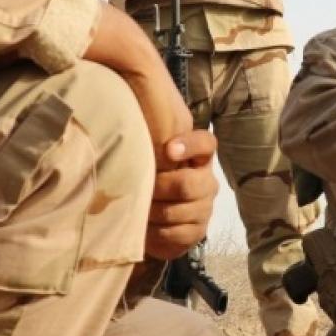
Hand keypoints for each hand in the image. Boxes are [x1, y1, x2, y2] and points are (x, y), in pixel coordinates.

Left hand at [146, 129, 217, 259]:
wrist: (154, 216)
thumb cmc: (150, 175)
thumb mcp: (150, 151)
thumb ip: (150, 133)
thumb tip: (128, 101)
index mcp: (199, 156)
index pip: (205, 144)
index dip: (188, 145)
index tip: (168, 149)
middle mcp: (207, 181)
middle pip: (189, 184)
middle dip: (159, 188)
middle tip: (140, 187)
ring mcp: (205, 209)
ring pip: (177, 211)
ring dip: (151, 211)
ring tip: (135, 207)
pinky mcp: (197, 233)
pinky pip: (174, 234)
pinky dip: (153, 232)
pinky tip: (143, 226)